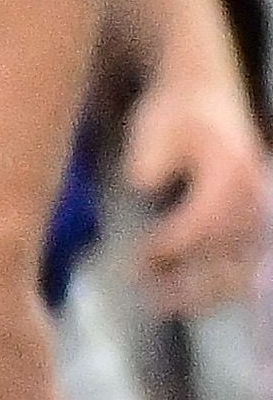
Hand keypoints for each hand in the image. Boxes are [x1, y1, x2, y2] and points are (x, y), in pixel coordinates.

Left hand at [127, 71, 267, 315]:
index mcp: (230, 168)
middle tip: (149, 295)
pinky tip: (189, 300)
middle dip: (191, 276)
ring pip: (242, 261)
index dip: (174, 242)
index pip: (206, 216)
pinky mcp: (252, 218)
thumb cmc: (175, 112)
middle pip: (229, 248)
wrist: (204, 95)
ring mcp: (257, 206)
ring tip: (162, 304)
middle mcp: (253, 190)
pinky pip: (244, 259)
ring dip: (206, 288)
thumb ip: (149, 155)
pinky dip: (220, 282)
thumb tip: (143, 184)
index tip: (141, 256)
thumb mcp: (154, 124)